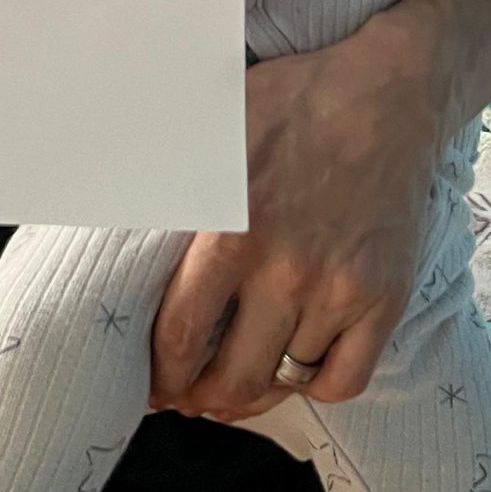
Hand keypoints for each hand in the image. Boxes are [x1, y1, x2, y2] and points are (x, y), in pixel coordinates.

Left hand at [150, 24, 438, 421]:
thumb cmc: (293, 101)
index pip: (181, 335)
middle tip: (186, 398)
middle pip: (231, 375)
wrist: (390, 93)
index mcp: (233, 230)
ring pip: (285, 380)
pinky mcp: (387, 298)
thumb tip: (100, 186)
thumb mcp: (213, 121)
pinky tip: (295, 372)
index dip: (160, 375)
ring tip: (233, 391)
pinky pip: (345, 379)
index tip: (151, 385)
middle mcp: (287, 271)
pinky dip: (315, 388)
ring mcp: (341, 290)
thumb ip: (166, 167)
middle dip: (199, 398)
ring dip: (252, 394)